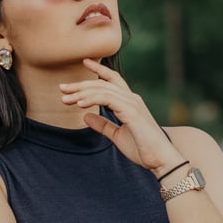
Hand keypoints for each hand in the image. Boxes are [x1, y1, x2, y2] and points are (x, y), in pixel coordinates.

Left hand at [59, 59, 183, 173]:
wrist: (161, 160)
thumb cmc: (143, 149)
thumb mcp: (117, 135)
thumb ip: (103, 125)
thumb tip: (85, 115)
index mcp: (130, 102)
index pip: (113, 79)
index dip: (99, 69)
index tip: (84, 62)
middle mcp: (132, 99)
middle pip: (103, 83)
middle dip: (80, 85)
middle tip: (62, 89)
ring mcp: (133, 104)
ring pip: (103, 90)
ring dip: (82, 93)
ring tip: (65, 99)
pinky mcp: (132, 113)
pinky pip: (109, 100)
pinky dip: (93, 99)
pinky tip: (80, 104)